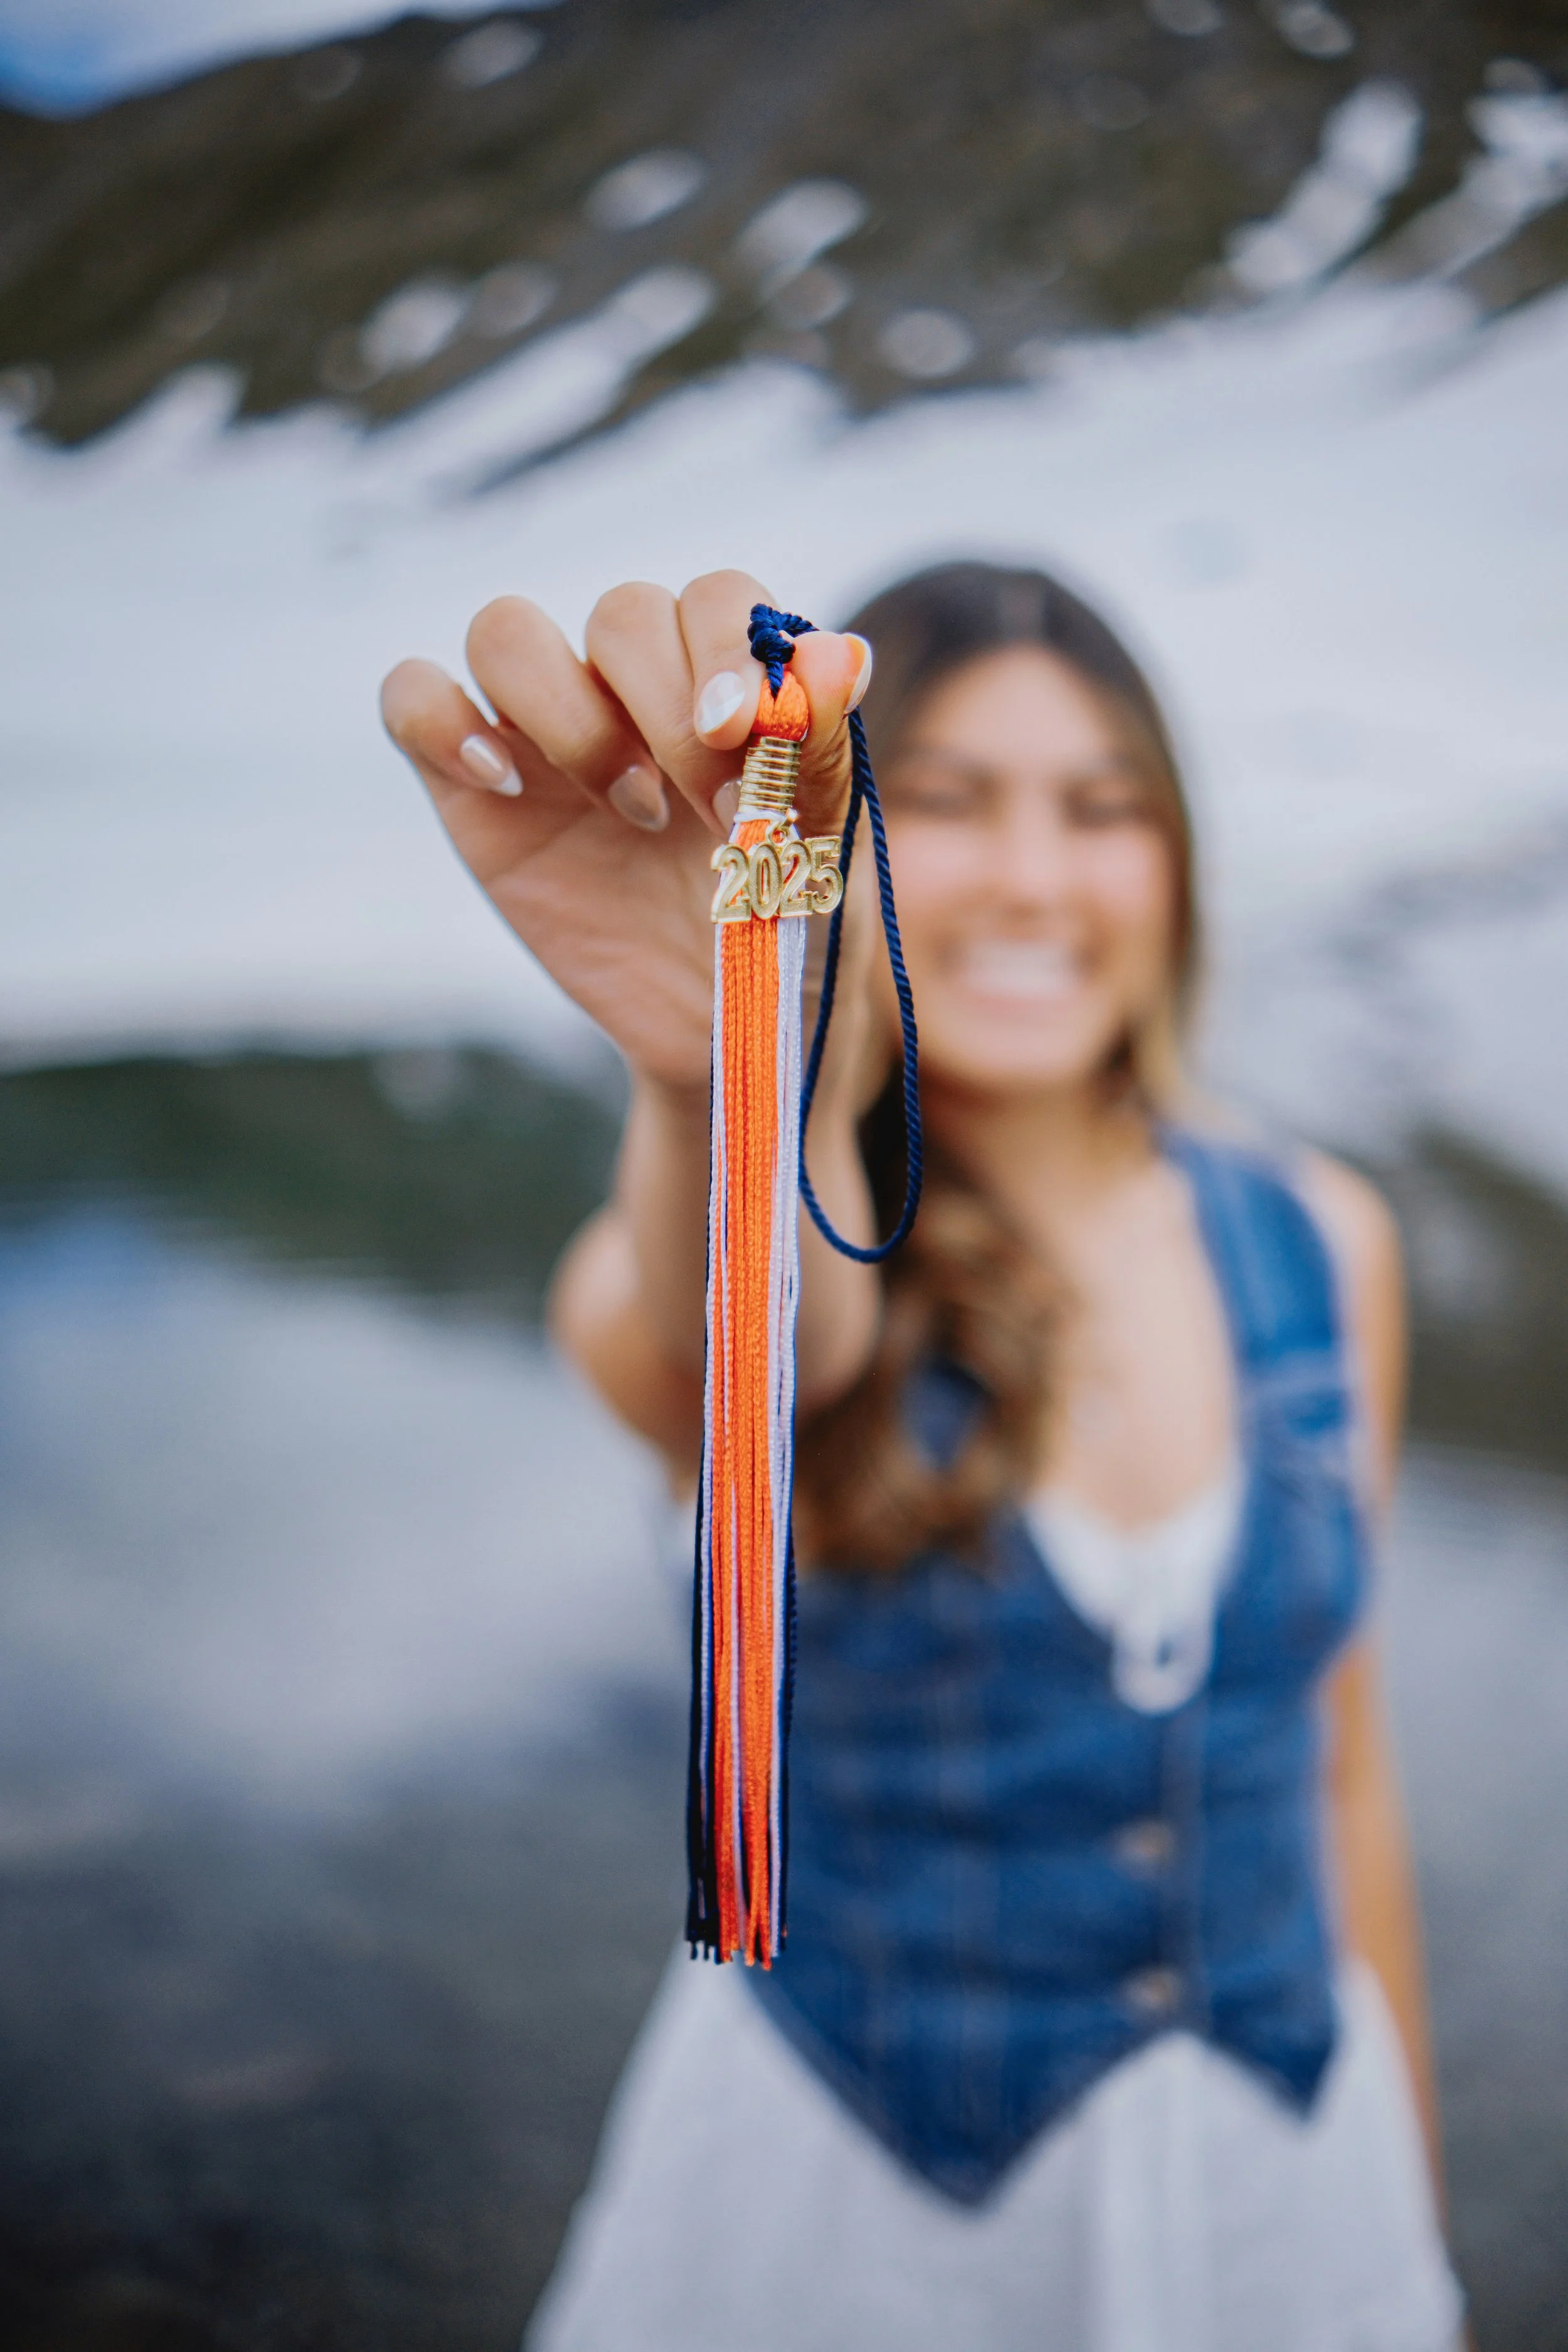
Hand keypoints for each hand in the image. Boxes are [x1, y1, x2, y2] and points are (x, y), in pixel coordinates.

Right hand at [381, 571, 870, 1094]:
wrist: (719, 1030)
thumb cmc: (780, 933)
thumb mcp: (820, 857)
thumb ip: (820, 756)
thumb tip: (837, 657)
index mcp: (724, 683)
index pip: (714, 597)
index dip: (727, 656)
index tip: (744, 747)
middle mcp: (632, 689)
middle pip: (621, 612)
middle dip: (666, 704)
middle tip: (707, 810)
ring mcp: (544, 731)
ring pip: (506, 631)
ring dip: (569, 713)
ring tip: (628, 807)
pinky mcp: (470, 784)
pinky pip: (413, 695)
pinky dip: (442, 717)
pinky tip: (506, 784)